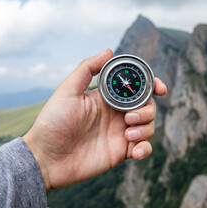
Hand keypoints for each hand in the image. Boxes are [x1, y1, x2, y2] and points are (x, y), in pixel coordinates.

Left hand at [22, 49, 166, 190]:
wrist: (46, 158)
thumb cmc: (53, 122)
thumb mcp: (68, 90)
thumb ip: (88, 69)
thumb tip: (109, 50)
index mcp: (107, 98)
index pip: (136, 87)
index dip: (152, 85)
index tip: (160, 88)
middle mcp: (116, 114)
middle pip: (148, 106)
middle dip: (148, 109)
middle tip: (129, 117)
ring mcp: (119, 134)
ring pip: (149, 126)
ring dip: (145, 128)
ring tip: (127, 134)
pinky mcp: (120, 153)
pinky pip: (143, 148)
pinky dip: (145, 149)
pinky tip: (135, 152)